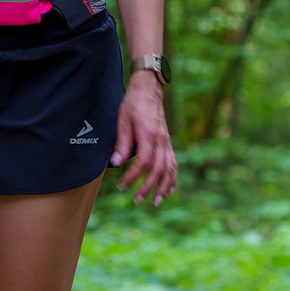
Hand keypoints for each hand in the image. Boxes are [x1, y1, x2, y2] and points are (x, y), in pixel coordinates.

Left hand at [110, 71, 178, 206]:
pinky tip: (169, 189)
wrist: (149, 89)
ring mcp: (167, 142)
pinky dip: (172, 178)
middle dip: (148, 187)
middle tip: (136, 199)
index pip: (143, 162)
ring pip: (169, 169)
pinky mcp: (168, 142)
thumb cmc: (133, 103)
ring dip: (163, 187)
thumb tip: (116, 164)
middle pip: (158, 169)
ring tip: (156, 201)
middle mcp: (161, 140)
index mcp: (149, 134)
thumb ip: (121, 143)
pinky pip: (173, 163)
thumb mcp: (123, 120)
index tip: (122, 186)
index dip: (133, 176)